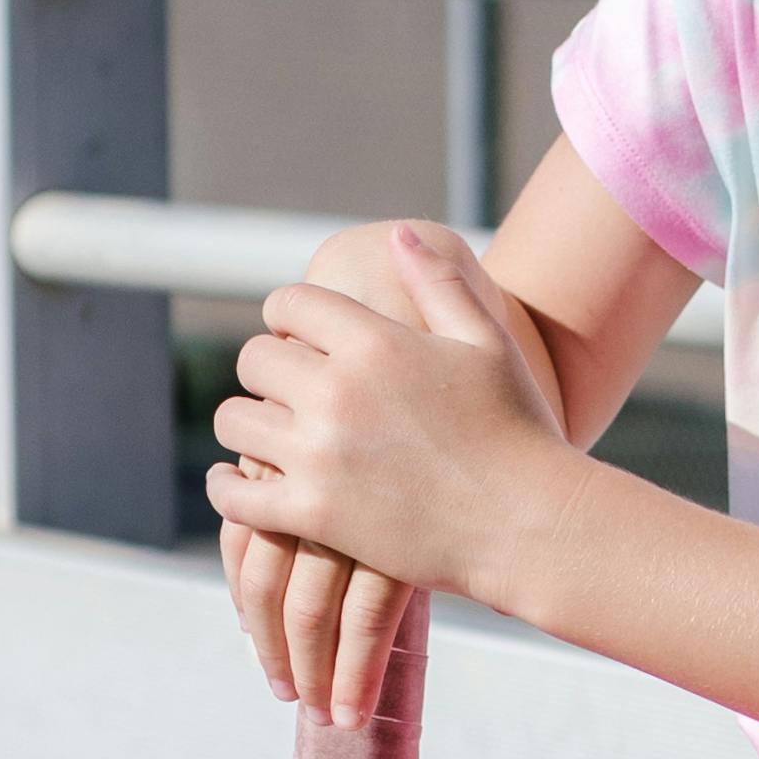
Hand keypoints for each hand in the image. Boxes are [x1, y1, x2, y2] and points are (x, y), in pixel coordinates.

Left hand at [212, 224, 568, 721]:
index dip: (288, 316)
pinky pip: (234, 494)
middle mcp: (338, 390)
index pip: (289, 303)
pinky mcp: (314, 514)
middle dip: (267, 369)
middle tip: (283, 389)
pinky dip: (228, 488)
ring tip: (263, 434)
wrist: (530, 523)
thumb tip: (396, 235)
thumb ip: (438, 283)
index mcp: (375, 341)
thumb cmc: (517, 429)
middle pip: (254, 358)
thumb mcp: (487, 342)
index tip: (296, 336)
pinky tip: (236, 484)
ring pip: (233, 421)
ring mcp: (320, 455)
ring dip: (245, 424)